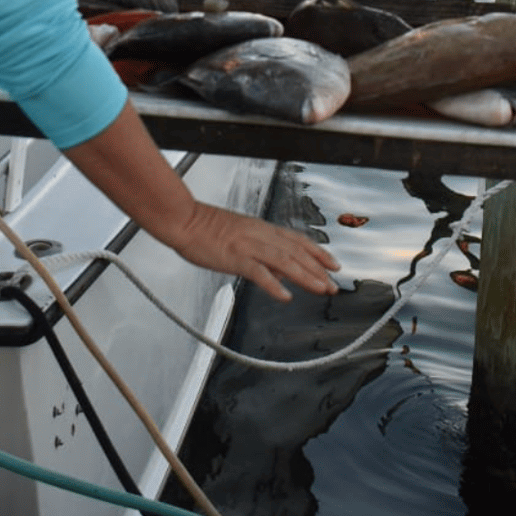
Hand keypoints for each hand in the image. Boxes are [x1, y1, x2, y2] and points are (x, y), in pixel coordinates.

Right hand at [164, 201, 339, 302]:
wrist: (182, 219)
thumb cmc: (203, 227)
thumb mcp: (238, 234)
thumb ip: (260, 250)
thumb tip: (279, 270)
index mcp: (260, 228)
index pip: (297, 239)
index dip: (318, 252)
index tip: (333, 264)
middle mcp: (259, 234)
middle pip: (296, 251)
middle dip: (318, 269)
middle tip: (333, 286)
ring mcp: (247, 245)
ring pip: (284, 260)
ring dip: (306, 276)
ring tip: (321, 289)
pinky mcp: (233, 256)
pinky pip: (258, 271)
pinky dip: (274, 284)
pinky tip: (285, 296)